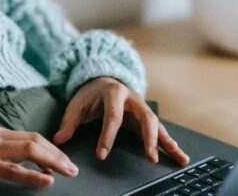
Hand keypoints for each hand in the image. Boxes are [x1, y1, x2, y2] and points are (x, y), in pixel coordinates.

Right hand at [0, 119, 79, 187]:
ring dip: (54, 160)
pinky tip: (47, 180)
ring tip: (68, 171)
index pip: (25, 135)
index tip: (57, 157)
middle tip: (71, 166)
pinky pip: (13, 170)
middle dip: (56, 152)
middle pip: (34, 139)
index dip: (45, 146)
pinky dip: (33, 175)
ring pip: (30, 150)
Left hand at [52, 76, 189, 166]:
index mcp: (113, 93)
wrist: (103, 79)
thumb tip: (58, 139)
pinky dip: (170, 142)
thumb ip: (68, 122)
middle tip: (149, 156)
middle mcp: (132, 98)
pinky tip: (179, 155)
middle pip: (144, 117)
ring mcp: (142, 106)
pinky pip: (160, 130)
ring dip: (167, 141)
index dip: (107, 136)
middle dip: (148, 137)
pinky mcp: (146, 116)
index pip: (112, 116)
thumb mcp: (76, 105)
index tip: (102, 154)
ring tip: (179, 157)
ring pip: (157, 124)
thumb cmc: (90, 94)